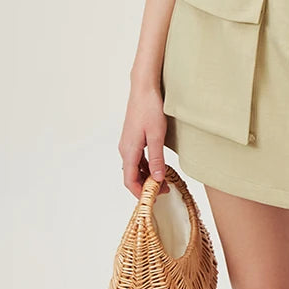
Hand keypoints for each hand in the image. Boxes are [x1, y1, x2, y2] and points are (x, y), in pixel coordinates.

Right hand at [118, 83, 169, 197]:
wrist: (143, 88)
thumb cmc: (150, 108)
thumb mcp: (157, 135)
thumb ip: (157, 158)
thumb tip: (157, 178)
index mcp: (129, 150)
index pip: (130, 180)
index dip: (140, 193)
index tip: (153, 199)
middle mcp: (125, 148)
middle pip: (131, 175)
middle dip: (146, 186)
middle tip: (163, 191)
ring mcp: (128, 143)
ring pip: (134, 167)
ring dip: (146, 176)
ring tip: (163, 180)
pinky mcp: (132, 137)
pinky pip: (137, 158)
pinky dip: (145, 165)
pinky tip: (157, 165)